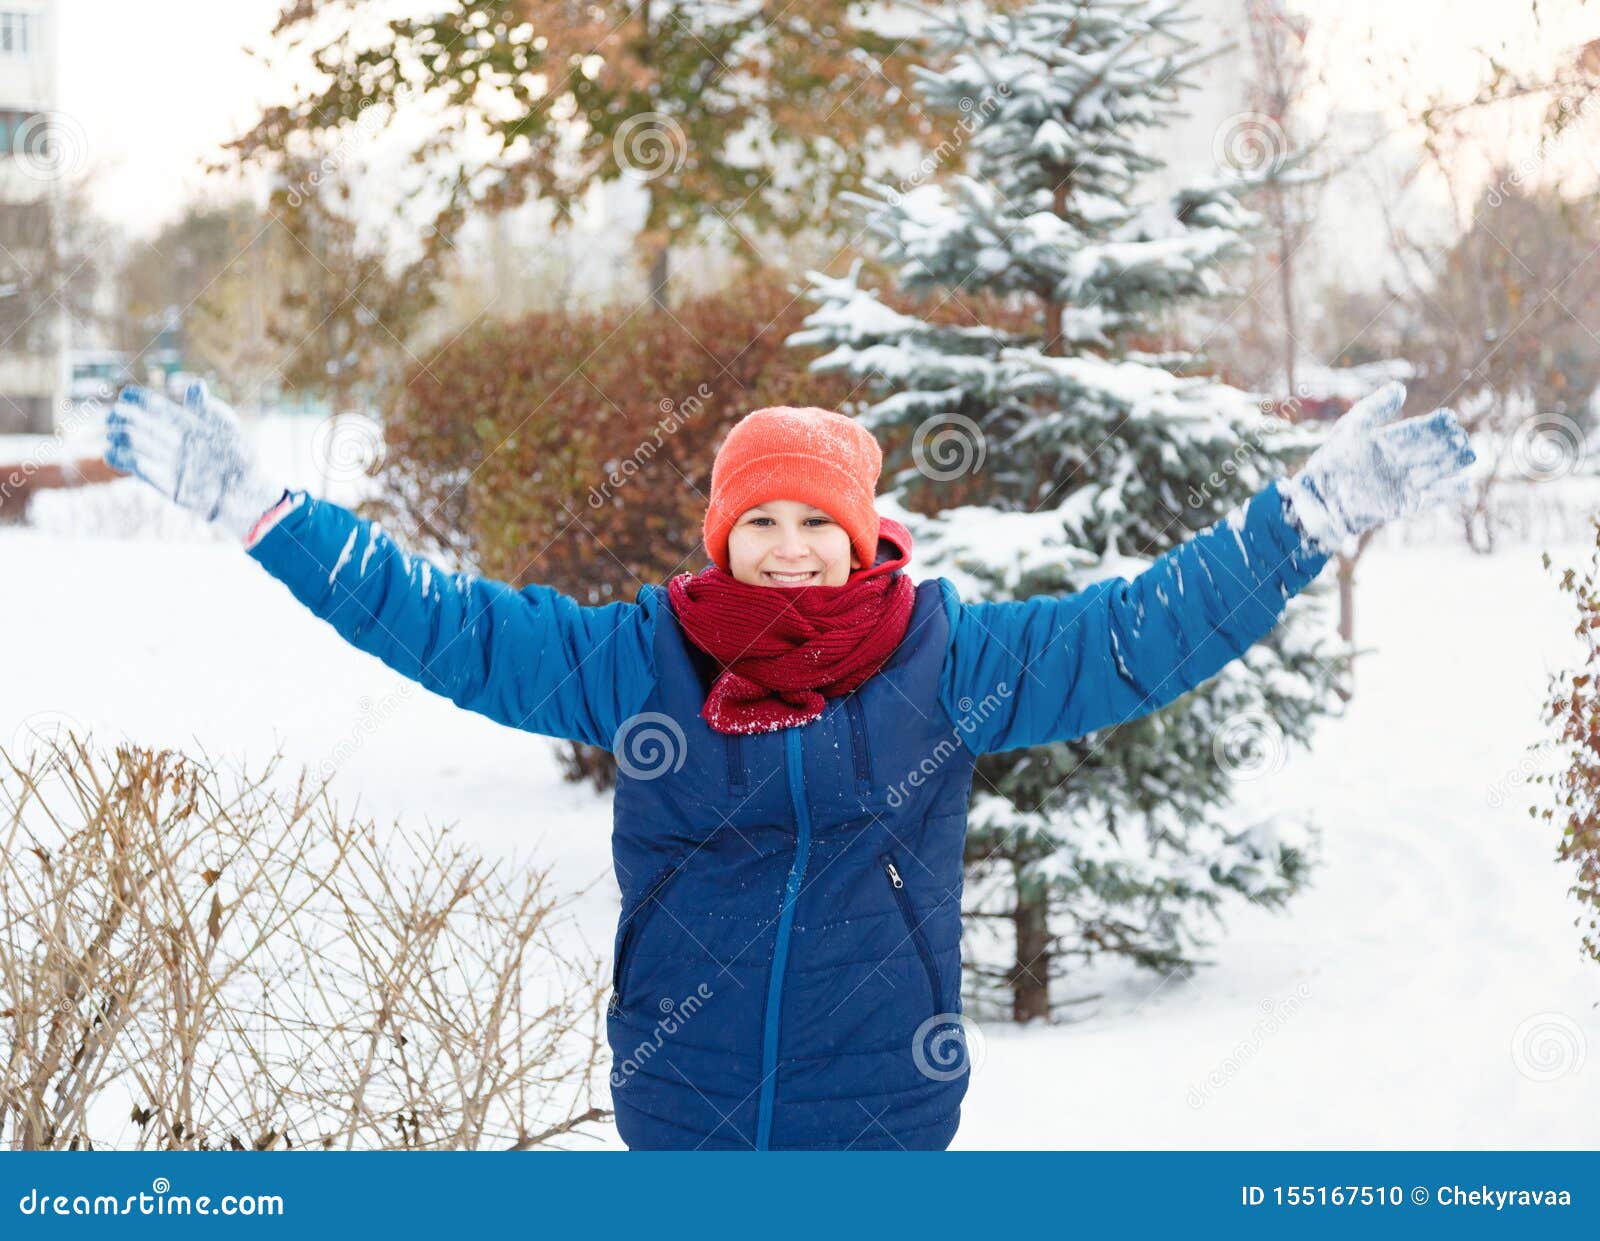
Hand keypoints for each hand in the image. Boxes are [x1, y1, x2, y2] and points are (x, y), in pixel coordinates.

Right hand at [104, 380, 284, 538]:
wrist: (242, 489)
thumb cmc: (237, 455)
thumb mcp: (226, 427)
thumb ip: (208, 408)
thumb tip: (196, 385)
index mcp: (181, 421)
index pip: (152, 405)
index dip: (137, 398)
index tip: (127, 396)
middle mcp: (168, 438)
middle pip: (135, 422)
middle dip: (121, 417)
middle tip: (116, 417)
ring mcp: (163, 458)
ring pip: (130, 442)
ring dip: (119, 436)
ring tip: (116, 434)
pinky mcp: (162, 480)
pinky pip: (137, 467)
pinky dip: (122, 459)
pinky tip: (112, 452)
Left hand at [1281, 381, 1475, 554]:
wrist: (1320, 500)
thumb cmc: (1331, 462)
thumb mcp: (1352, 428)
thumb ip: (1375, 408)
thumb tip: (1400, 388)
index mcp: (1384, 443)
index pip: (1415, 431)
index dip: (1433, 425)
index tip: (1450, 418)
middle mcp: (1394, 464)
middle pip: (1428, 451)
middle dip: (1447, 444)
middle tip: (1462, 437)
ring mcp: (1399, 485)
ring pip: (1433, 472)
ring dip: (1452, 464)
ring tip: (1470, 454)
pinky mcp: (1401, 505)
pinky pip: (1430, 498)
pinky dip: (1447, 492)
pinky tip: (1464, 482)